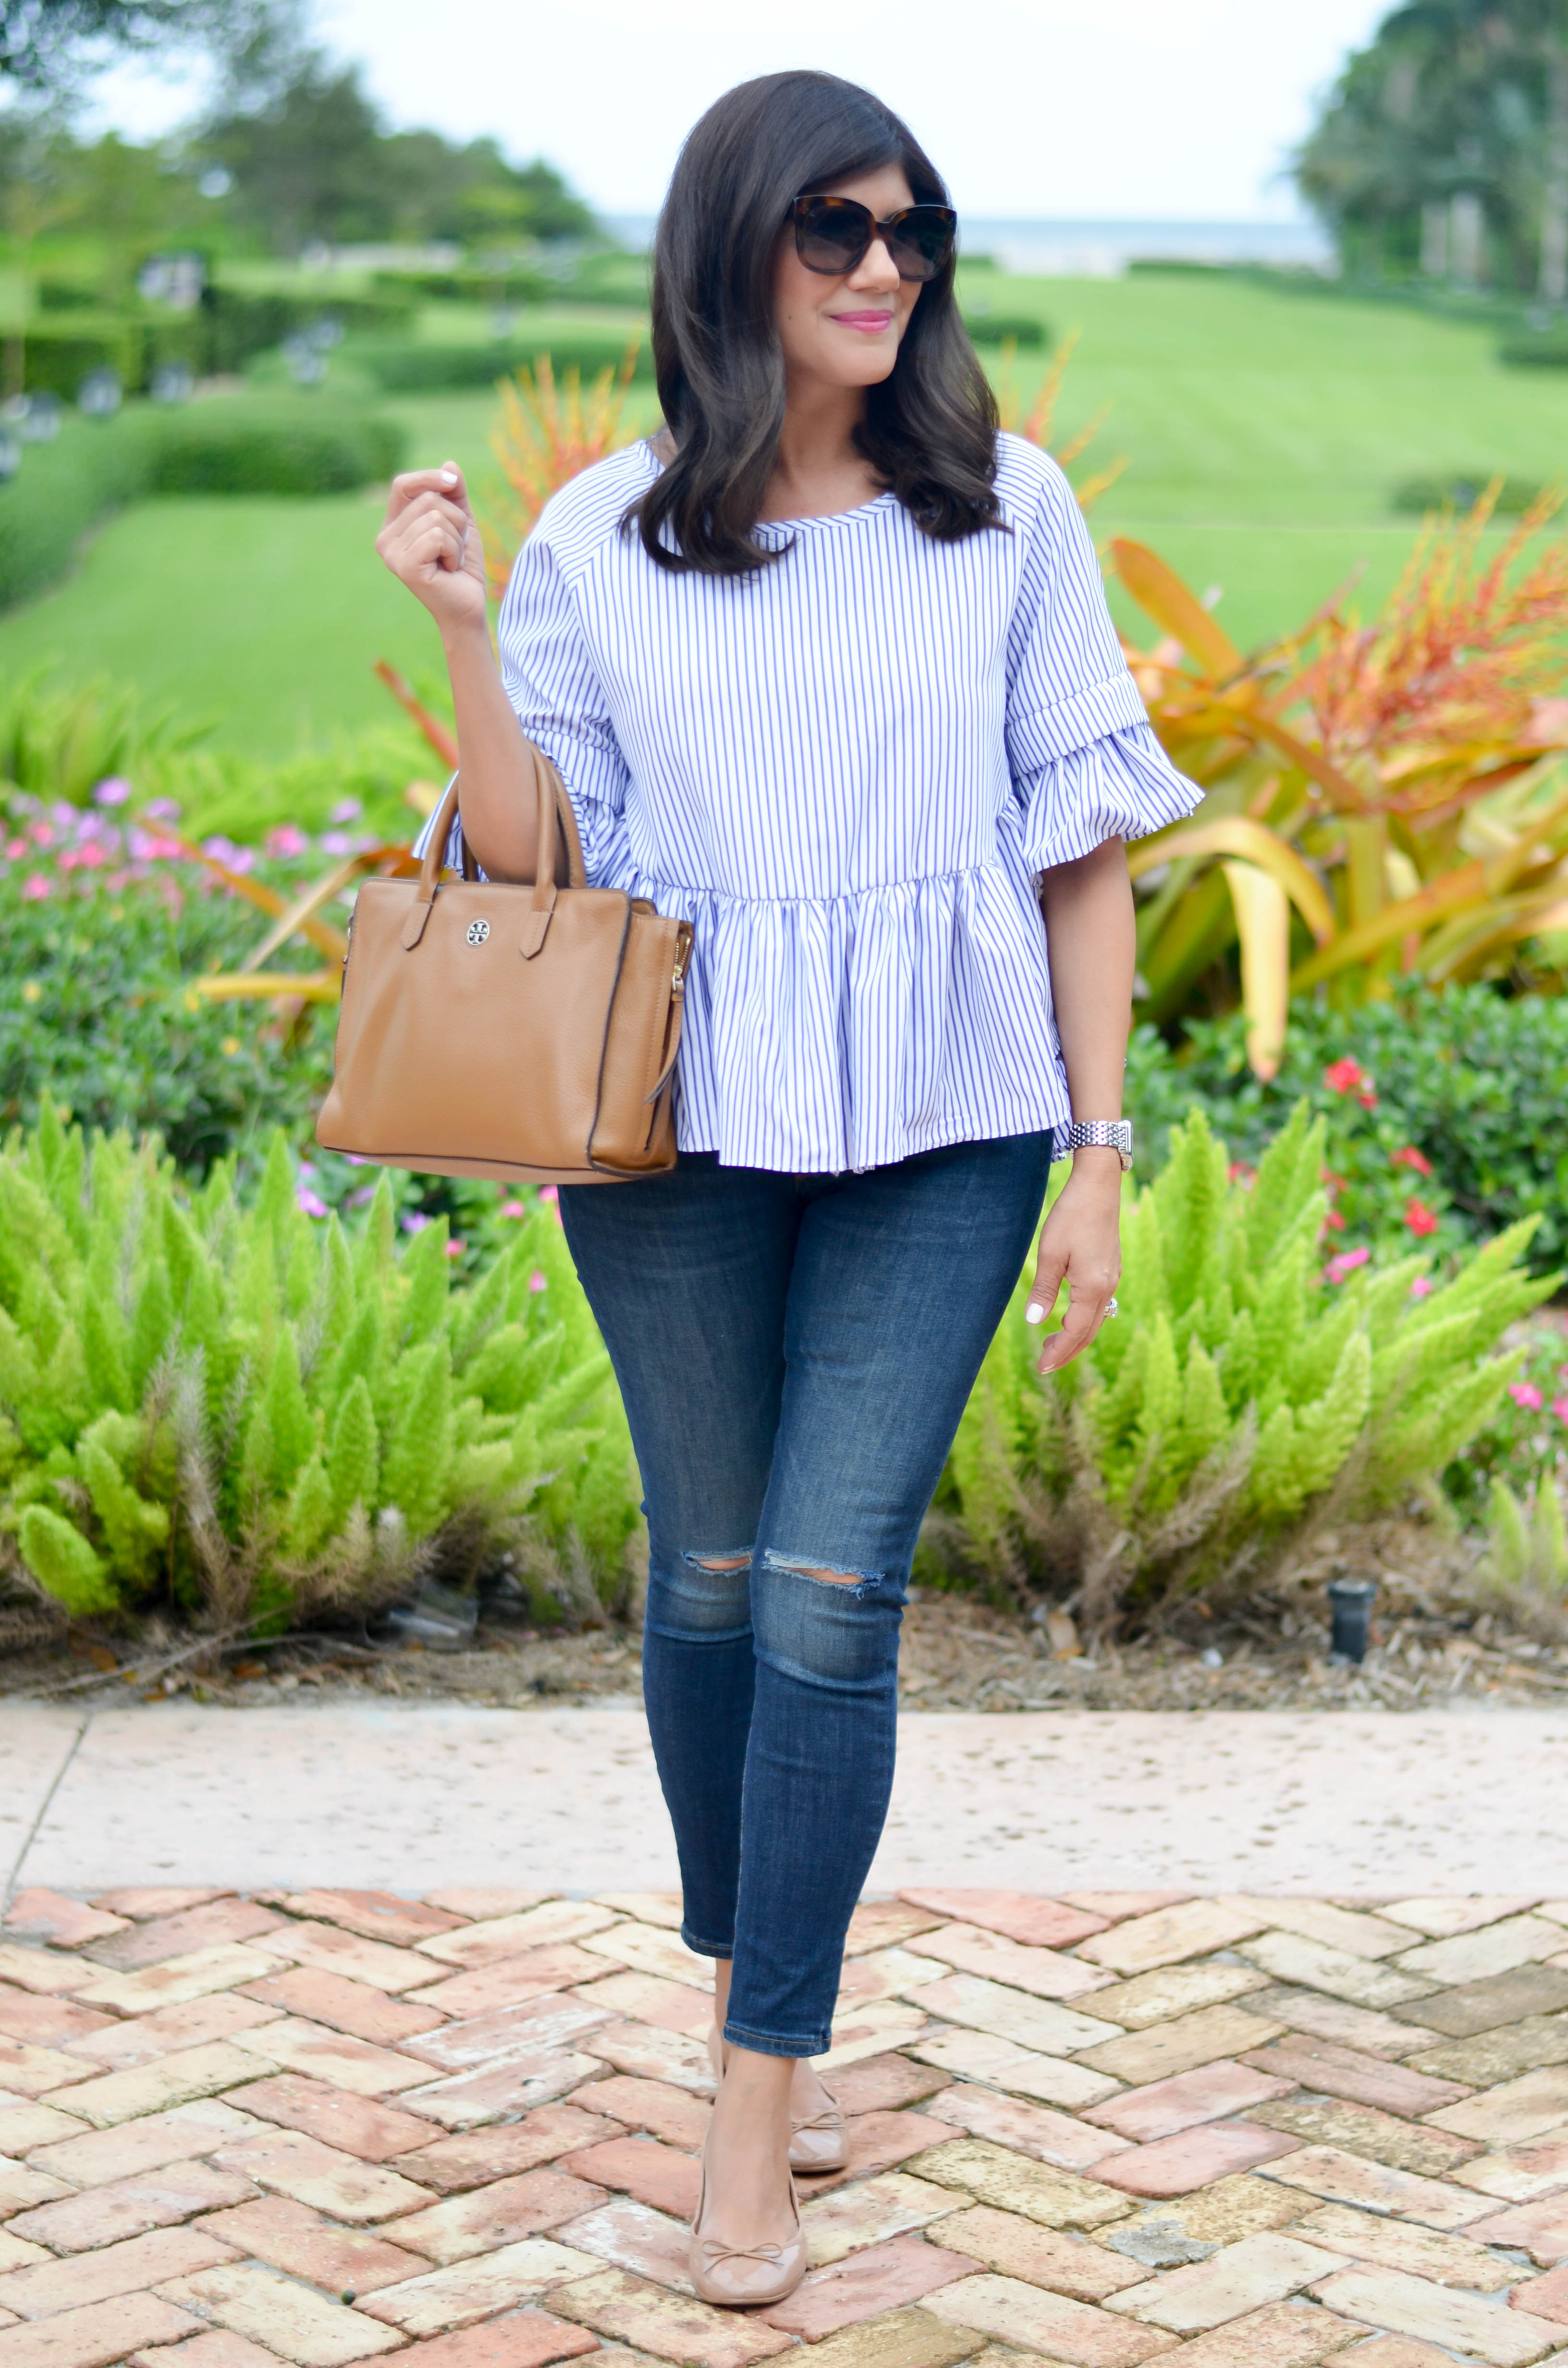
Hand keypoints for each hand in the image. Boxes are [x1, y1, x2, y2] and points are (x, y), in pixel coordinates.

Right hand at [376, 462, 488, 639]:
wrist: (469, 607)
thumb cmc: (463, 567)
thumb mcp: (461, 522)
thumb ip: (454, 494)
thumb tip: (449, 464)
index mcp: (393, 526)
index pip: (403, 484)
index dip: (430, 478)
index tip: (453, 484)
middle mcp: (385, 539)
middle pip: (427, 499)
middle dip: (455, 520)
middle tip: (454, 548)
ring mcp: (391, 555)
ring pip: (435, 517)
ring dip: (456, 539)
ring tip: (451, 560)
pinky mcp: (405, 567)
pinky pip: (436, 536)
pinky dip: (454, 551)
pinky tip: (449, 570)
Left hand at [1025, 1152, 1122, 1374]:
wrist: (1098, 1186)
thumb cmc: (1072, 1216)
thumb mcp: (1051, 1254)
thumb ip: (1044, 1290)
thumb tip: (1033, 1322)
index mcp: (1092, 1288)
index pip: (1075, 1332)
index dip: (1058, 1353)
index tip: (1041, 1367)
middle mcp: (1107, 1286)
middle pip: (1089, 1332)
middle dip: (1067, 1350)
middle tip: (1044, 1363)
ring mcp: (1112, 1277)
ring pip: (1096, 1318)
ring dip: (1076, 1335)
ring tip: (1052, 1342)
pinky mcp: (1111, 1267)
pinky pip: (1099, 1304)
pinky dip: (1083, 1318)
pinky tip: (1068, 1315)